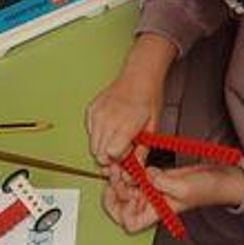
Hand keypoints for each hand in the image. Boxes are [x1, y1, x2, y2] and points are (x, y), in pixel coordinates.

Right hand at [86, 33, 175, 162]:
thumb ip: (143, 151)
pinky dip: (99, 135)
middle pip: (98, 153)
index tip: (127, 154)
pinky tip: (111, 127)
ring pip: (92, 145)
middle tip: (123, 148)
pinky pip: (90, 133)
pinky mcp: (91, 111)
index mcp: (125, 124)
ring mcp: (97, 115)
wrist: (139, 77)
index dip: (119, 159)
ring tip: (117, 137)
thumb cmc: (148, 98)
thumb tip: (137, 167)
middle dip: (110, 157)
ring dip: (104, 147)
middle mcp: (107, 119)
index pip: (110, 155)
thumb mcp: (153, 127)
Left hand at [102, 161, 243, 233]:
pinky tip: (130, 162)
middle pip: (121, 206)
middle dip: (115, 191)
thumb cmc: (207, 190)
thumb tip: (146, 175)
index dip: (121, 211)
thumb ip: (162, 182)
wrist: (218, 178)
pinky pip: (134, 177)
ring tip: (121, 166)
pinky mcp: (153, 178)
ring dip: (119, 178)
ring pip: (124, 189)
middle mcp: (150, 204)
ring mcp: (151, 191)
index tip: (124, 194)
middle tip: (115, 176)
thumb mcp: (184, 187)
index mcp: (155, 213)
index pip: (128, 223)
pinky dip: (129, 169)